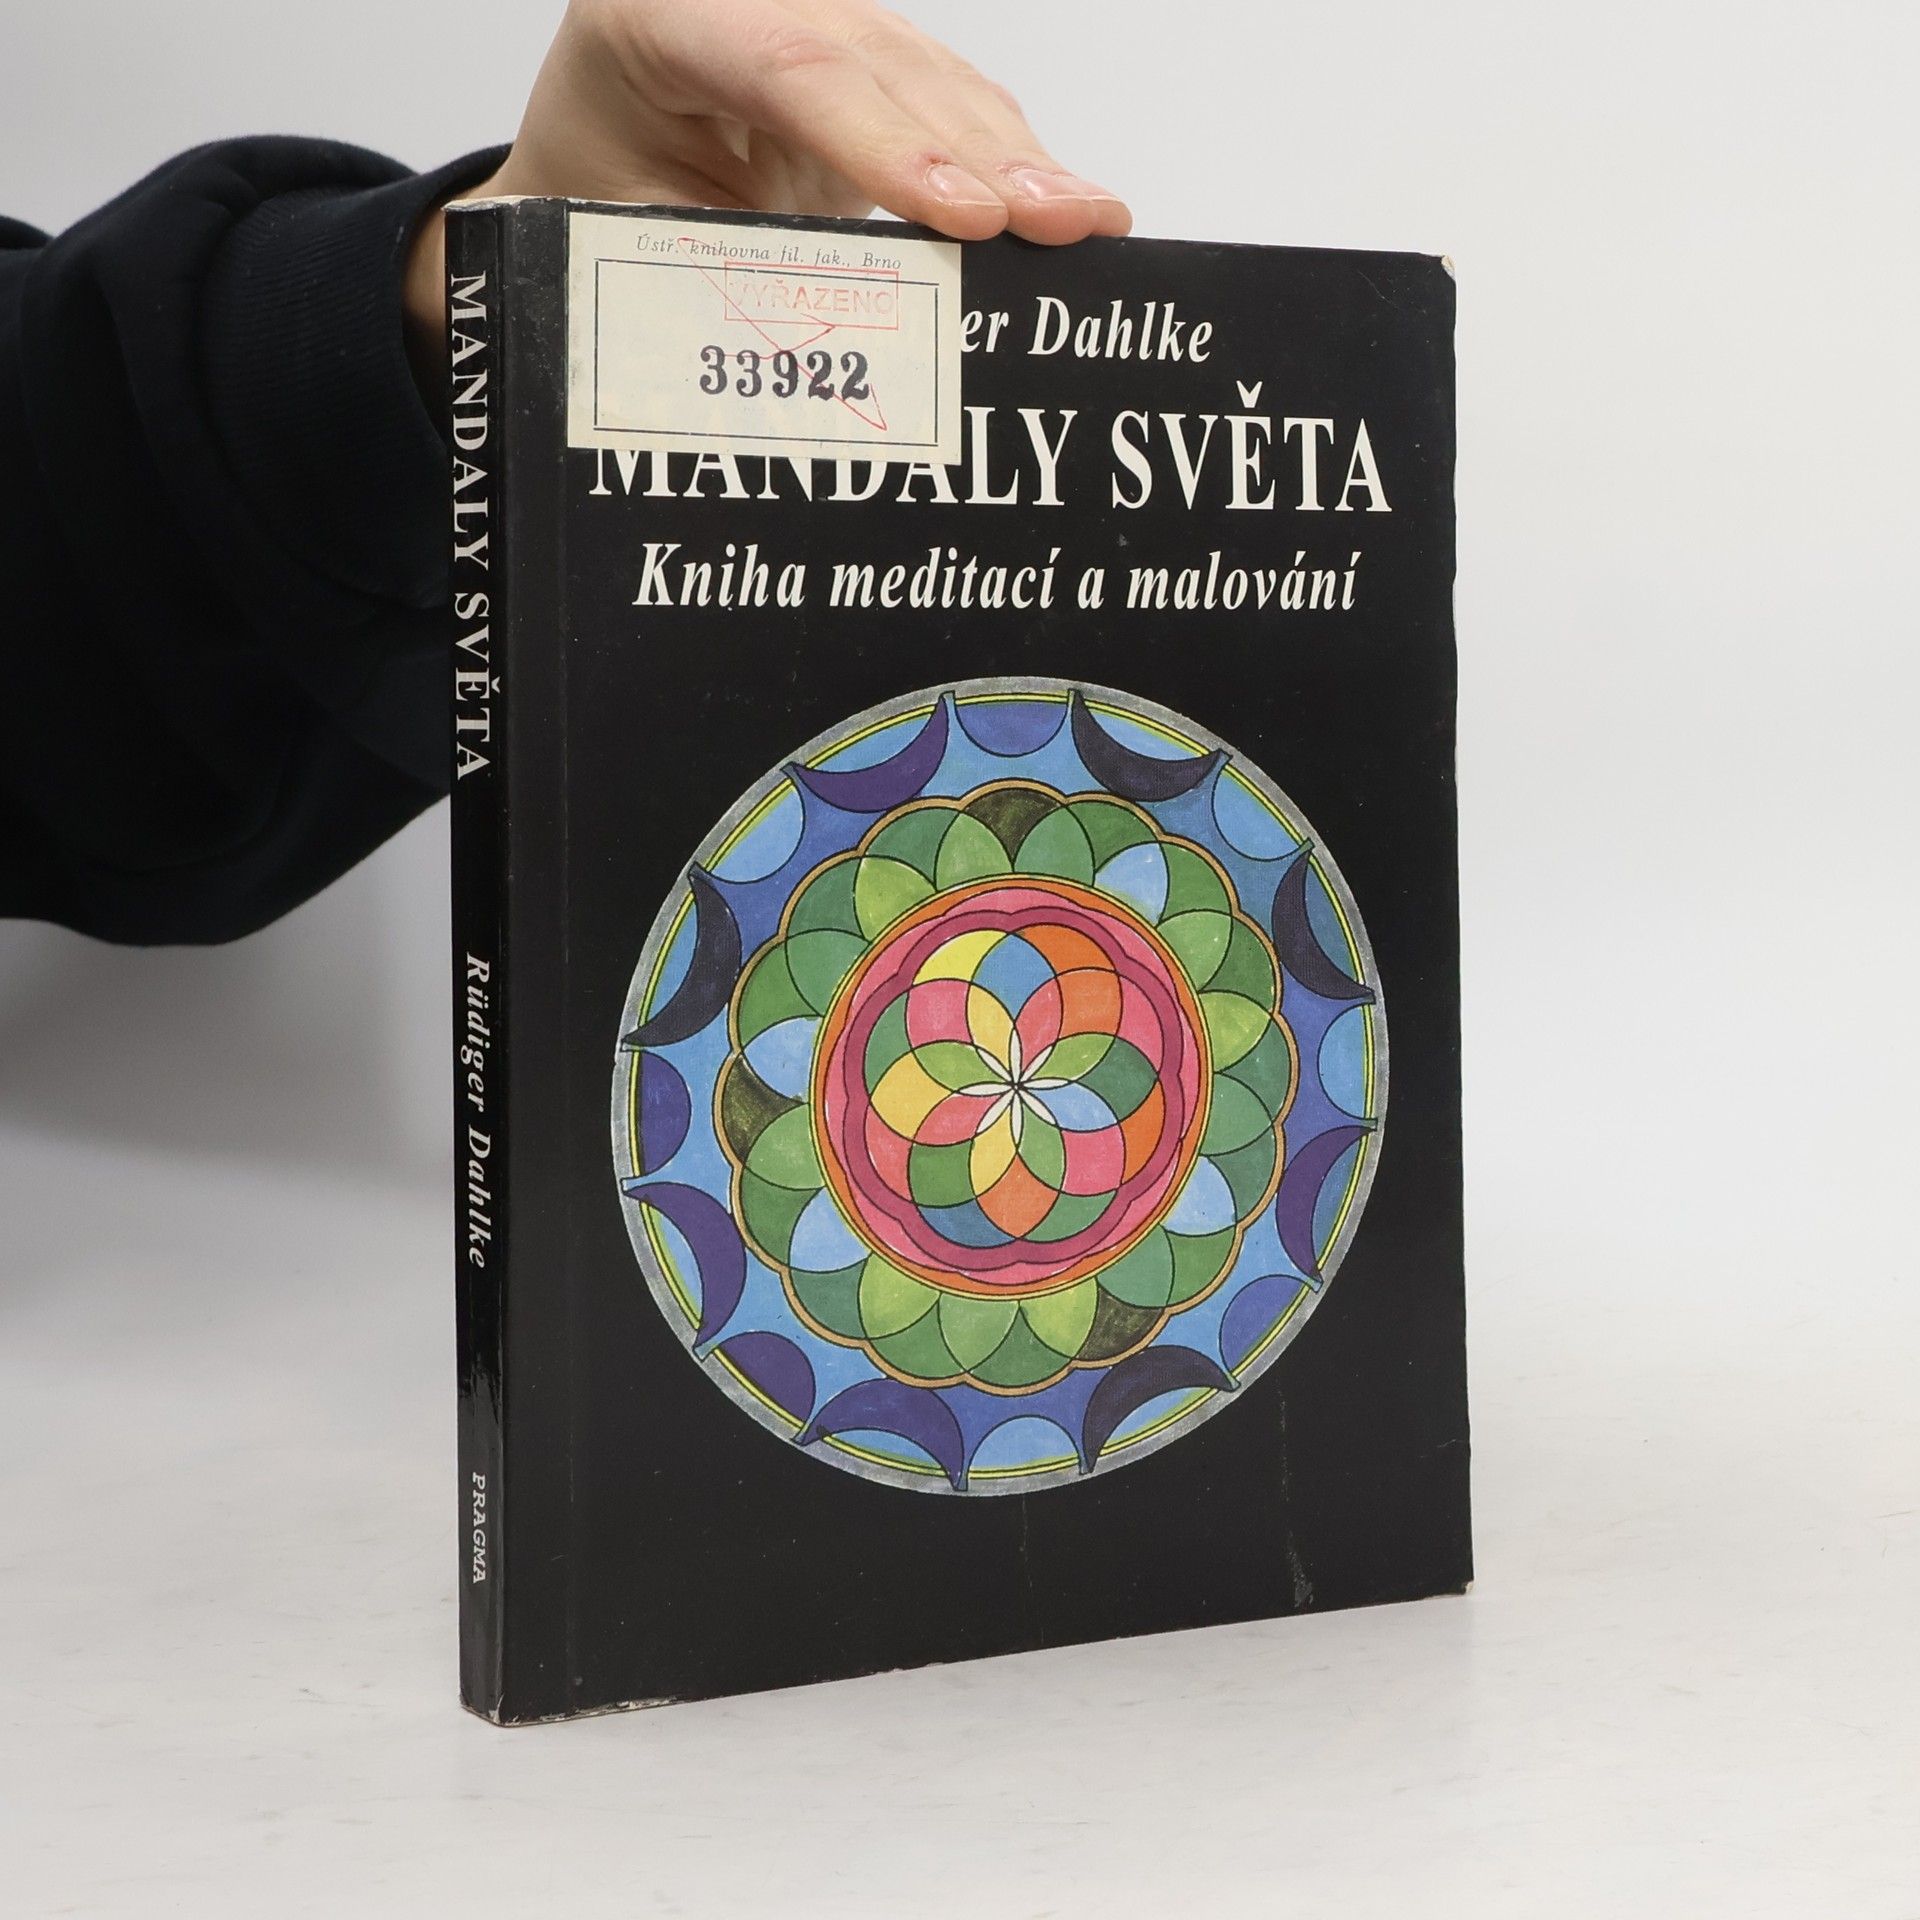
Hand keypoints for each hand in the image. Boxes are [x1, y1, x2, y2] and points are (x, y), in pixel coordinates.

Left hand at [405, 0, 1128, 364]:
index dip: (886, 144)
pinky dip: (1011, 164)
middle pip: (887, 67)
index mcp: (664, 20)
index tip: (964, 216)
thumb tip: (831, 354)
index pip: (792, 70)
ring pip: (936, 80)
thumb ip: (719, 277)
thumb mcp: (625, 246)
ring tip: (1090, 224)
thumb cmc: (596, 204)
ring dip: (1020, 159)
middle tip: (1066, 224)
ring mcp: (821, 28)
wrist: (585, 168)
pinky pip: (951, 108)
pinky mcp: (870, 75)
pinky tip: (1069, 207)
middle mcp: (753, 1)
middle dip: (985, 154)